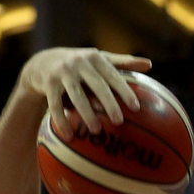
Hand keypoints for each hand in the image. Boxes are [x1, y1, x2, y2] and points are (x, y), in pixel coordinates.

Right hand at [19, 48, 150, 137]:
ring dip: (86, 114)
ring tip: (97, 131)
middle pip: (97, 85)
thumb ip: (124, 62)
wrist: (43, 62)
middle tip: (119, 121)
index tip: (136, 108)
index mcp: (95, 57)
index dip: (125, 91)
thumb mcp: (100, 59)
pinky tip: (69, 136)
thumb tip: (149, 64)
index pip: (113, 75)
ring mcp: (62, 72)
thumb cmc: (81, 64)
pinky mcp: (48, 83)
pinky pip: (55, 104)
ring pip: (76, 96)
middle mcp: (79, 62)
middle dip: (109, 103)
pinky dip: (61, 121)